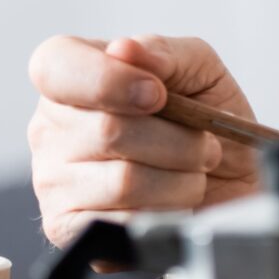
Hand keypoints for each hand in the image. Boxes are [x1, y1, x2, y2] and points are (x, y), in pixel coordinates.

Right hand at [26, 34, 263, 246]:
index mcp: (70, 78)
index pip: (55, 66)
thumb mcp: (197, 69)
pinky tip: (172, 203)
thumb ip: (163, 52)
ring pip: (123, 182)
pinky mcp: (67, 228)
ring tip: (192, 173)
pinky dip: (166, 212)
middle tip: (202, 144)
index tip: (158, 94)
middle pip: (107, 130)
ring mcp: (53, 181)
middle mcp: (50, 128)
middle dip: (175, 139)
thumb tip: (125, 49)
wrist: (228, 183)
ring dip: (180, 179)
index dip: (110, 80)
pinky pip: (123, 223)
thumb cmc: (204, 120)